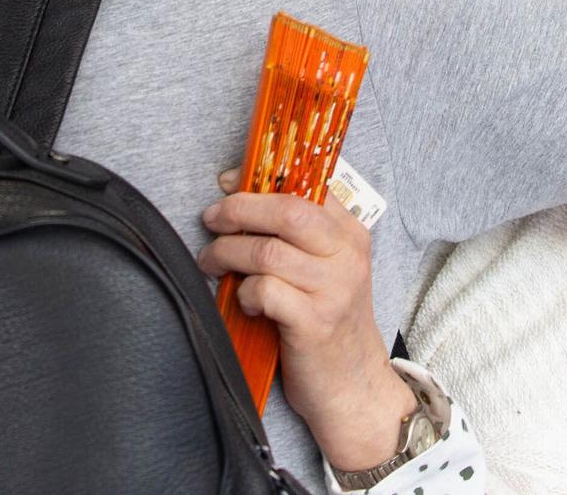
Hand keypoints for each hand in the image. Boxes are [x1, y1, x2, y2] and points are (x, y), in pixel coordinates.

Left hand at [199, 174, 415, 471]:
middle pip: (287, 211)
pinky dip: (245, 292)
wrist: (354, 387)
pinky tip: (247, 302)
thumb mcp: (327, 270)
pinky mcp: (315, 322)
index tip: (228, 182)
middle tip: (212, 220)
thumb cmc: (330, 322)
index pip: (309, 186)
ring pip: (267, 251)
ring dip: (228, 254)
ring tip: (213, 263)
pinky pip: (265, 290)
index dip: (263, 178)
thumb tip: (239, 192)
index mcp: (351, 234)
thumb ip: (297, 235)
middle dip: (239, 210)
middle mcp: (347, 256)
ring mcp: (334, 289)